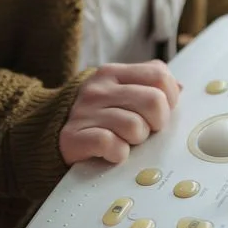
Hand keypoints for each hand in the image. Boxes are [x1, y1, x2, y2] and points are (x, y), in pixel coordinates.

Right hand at [59, 60, 181, 166]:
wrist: (47, 136)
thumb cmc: (96, 117)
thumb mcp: (119, 93)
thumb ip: (147, 86)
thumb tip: (179, 88)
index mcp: (113, 73)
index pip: (160, 75)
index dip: (169, 99)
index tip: (159, 114)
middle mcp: (98, 89)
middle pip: (154, 102)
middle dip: (156, 124)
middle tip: (144, 131)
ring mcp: (85, 112)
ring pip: (135, 127)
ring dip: (135, 142)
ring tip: (123, 141)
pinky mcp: (74, 137)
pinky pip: (113, 146)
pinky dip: (118, 154)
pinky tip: (111, 153)